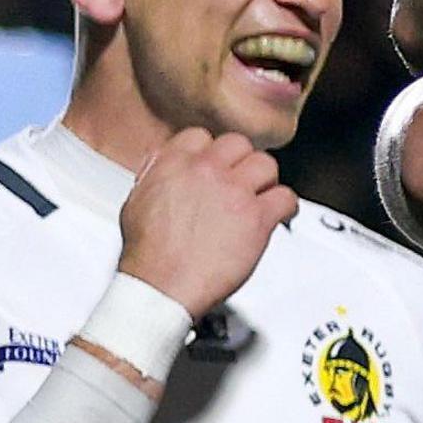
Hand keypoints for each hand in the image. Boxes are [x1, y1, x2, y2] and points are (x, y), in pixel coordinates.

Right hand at [116, 129, 295, 317]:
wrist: (160, 286)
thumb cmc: (149, 254)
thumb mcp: (136, 201)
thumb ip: (156, 175)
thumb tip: (166, 165)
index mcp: (174, 163)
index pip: (202, 136)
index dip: (212, 153)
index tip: (217, 165)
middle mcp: (206, 171)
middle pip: (239, 144)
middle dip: (241, 163)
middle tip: (242, 181)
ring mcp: (234, 192)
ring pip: (266, 164)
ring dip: (265, 181)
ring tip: (260, 197)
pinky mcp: (257, 217)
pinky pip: (286, 198)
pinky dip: (286, 207)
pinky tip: (279, 215)